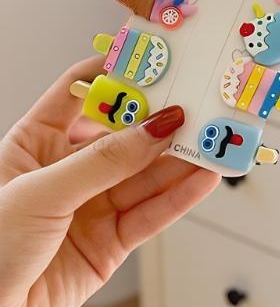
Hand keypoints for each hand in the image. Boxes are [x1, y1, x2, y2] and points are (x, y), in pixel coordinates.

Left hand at [0, 57, 219, 306]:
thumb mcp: (40, 194)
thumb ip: (104, 161)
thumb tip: (158, 127)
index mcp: (34, 143)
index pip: (83, 93)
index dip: (121, 74)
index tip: (160, 61)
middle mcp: (65, 172)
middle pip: (126, 136)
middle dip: (164, 121)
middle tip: (203, 104)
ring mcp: (90, 208)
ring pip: (146, 176)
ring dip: (183, 159)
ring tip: (218, 140)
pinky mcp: (109, 245)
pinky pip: (152, 215)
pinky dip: (181, 197)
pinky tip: (206, 178)